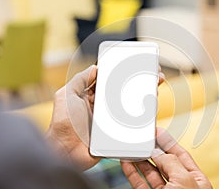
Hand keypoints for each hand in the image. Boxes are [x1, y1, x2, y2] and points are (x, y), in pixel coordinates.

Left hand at [46, 65, 164, 170]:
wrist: (67, 152)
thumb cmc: (63, 124)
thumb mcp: (66, 96)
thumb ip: (79, 80)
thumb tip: (94, 67)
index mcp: (91, 97)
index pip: (110, 81)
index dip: (122, 73)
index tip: (134, 65)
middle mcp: (103, 107)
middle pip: (124, 92)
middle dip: (138, 82)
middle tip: (152, 75)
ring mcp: (111, 119)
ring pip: (130, 106)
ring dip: (144, 96)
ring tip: (155, 87)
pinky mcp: (116, 132)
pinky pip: (131, 123)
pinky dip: (141, 117)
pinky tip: (152, 108)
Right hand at [121, 128, 211, 188]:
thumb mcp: (184, 181)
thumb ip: (171, 163)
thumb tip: (157, 152)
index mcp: (195, 179)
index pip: (180, 154)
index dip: (168, 142)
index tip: (156, 131)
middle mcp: (180, 185)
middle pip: (163, 162)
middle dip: (152, 149)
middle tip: (141, 137)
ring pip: (150, 172)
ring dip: (139, 159)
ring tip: (131, 147)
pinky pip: (140, 183)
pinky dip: (132, 172)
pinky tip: (126, 162)